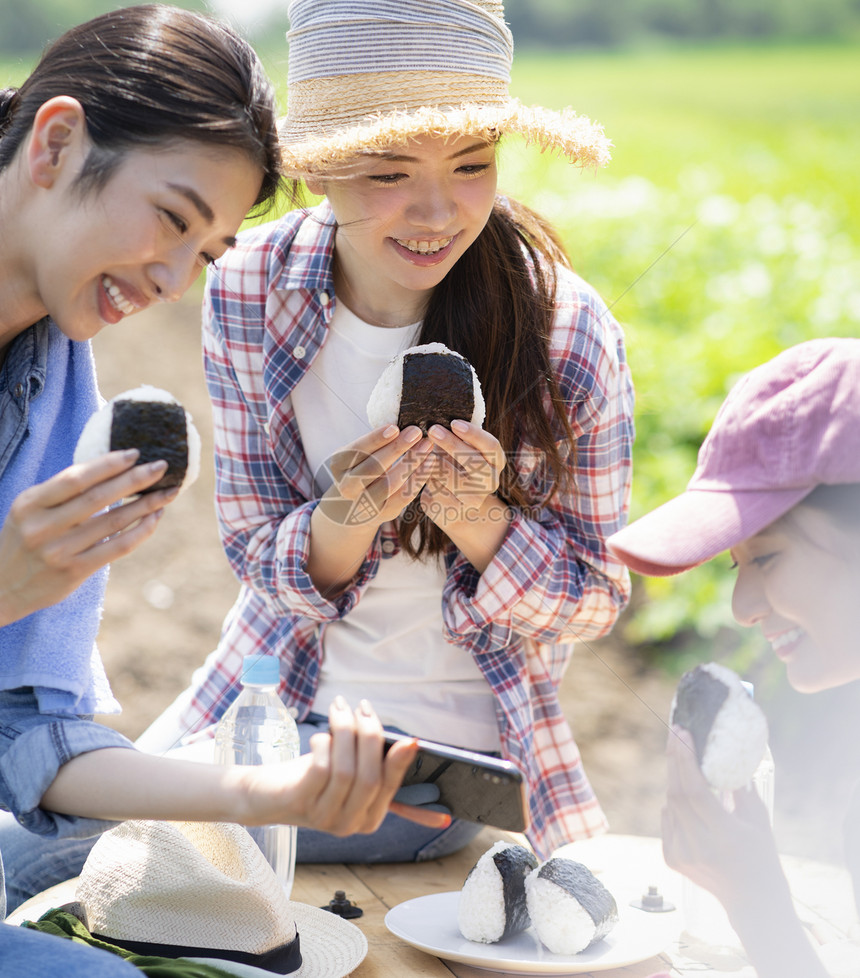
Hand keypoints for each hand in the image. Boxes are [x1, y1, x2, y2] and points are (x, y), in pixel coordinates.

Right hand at [0, 450, 178, 624]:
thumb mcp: (30, 511)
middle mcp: (42, 527)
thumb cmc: (24, 540)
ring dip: (146, 505)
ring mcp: (59, 551)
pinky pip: (117, 547)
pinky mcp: (74, 571)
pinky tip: (155, 518)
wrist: (1, 588)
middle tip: (162, 466)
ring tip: (168, 491)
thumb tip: (113, 468)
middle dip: (135, 479)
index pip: (75, 477)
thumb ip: (62, 493)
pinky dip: (141, 531)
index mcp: (30, 503)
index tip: (135, 453)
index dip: (107, 464)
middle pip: (98, 497)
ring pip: (113, 522)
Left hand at [245, 698, 450, 834]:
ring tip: (341, 709)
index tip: (411, 741)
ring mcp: (324, 817)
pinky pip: (321, 769)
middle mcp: (349, 823)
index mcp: (368, 818)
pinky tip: (322, 736)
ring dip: (346, 731)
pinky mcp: (300, 803)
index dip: (401, 764)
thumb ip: (374, 762)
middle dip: (370, 735)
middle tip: (364, 708)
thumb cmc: (312, 776)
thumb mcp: (348, 769)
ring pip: (346, 770)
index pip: (390, 788)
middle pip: (371, 778)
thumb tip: (408, 744)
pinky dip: (325, 744)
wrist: (266, 794)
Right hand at [317, 424, 432, 530]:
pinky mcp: (385, 512)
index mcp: (337, 464)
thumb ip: (376, 442)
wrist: (355, 505)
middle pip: (372, 468)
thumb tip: (404, 422)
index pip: (356, 451)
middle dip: (396, 449)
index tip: (395, 427)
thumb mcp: (359, 453)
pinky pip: (404, 496)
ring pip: (390, 484)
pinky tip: (430, 462)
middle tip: (416, 431)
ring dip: (411, 462)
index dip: (375, 440)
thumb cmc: (362, 467)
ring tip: (427, 445)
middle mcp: (347, 486)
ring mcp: (365, 503)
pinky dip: (418, 478)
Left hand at [421, 420, 505, 531]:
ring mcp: (474, 500)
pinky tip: (417, 470)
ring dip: (434, 462)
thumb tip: (438, 417)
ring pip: (451, 477)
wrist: (451, 504)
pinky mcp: (455, 512)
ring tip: (420, 450)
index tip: (454, 422)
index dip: (474, 434)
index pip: (491, 446)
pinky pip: (436, 491)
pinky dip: (424, 479)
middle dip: (452, 444)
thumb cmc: (453, 465)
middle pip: (475, 462)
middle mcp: (490, 482)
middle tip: (432, 430)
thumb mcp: (460, 449)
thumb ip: (456, 436)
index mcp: (495, 461)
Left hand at [662, 726, 780, 906]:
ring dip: (674, 778)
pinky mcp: (672, 858)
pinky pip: (668, 820)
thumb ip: (742, 790)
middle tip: (675, 733)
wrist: (752, 901)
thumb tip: (728, 755)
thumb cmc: (761, 856)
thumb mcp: (759, 821)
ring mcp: (682, 854)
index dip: (686, 760)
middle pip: (677, 794)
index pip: (695, 791)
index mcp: (724, 836)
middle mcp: (699, 846)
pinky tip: (681, 790)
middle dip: (674, 759)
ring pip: (670, 805)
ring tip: (680, 755)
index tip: (683, 734)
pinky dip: (673, 802)